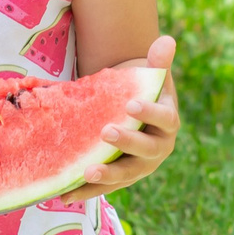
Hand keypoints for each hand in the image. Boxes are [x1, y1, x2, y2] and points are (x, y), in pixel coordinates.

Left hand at [72, 35, 178, 198]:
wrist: (132, 112)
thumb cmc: (141, 91)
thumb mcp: (150, 75)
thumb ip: (158, 61)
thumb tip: (166, 40)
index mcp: (168, 123)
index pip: (165, 119)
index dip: (150, 113)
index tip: (131, 104)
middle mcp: (157, 148)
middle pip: (146, 150)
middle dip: (127, 142)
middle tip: (106, 132)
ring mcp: (139, 166)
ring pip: (125, 174)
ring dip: (107, 175)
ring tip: (86, 171)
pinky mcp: (119, 178)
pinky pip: (103, 187)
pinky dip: (85, 191)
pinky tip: (65, 194)